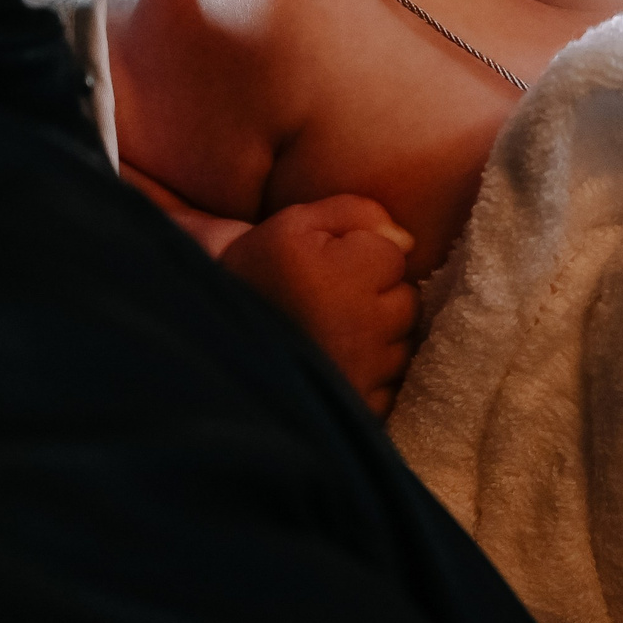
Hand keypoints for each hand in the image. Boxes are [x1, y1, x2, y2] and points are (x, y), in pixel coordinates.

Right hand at [219, 194, 421, 415]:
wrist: (214, 345)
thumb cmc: (255, 276)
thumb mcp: (295, 225)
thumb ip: (355, 213)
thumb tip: (407, 240)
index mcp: (340, 278)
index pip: (394, 254)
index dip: (364, 255)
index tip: (328, 267)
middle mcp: (358, 328)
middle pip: (406, 301)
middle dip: (377, 297)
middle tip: (329, 302)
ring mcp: (363, 375)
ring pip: (402, 342)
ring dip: (378, 337)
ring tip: (329, 333)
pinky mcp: (364, 409)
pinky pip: (392, 383)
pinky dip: (373, 374)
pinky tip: (336, 364)